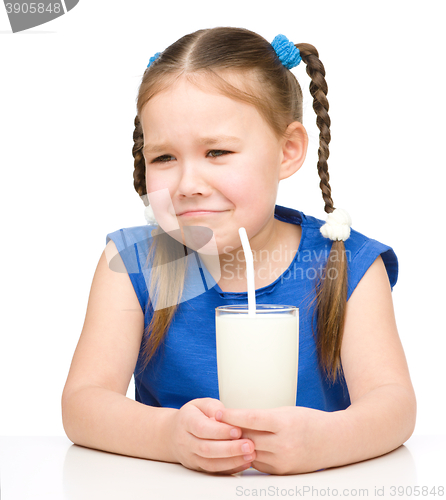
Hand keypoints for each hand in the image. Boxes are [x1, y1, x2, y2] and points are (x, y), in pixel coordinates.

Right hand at [168, 398, 255, 473]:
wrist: (172, 434)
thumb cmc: (192, 416)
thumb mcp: (200, 404)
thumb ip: (213, 408)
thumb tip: (226, 416)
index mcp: (186, 421)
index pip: (202, 428)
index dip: (220, 431)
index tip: (238, 430)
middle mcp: (185, 441)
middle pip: (206, 448)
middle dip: (230, 448)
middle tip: (249, 445)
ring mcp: (190, 456)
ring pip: (210, 463)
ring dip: (232, 461)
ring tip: (251, 455)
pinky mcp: (197, 467)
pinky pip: (213, 471)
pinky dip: (230, 469)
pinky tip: (244, 463)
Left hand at [216, 405, 331, 474]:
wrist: (334, 441)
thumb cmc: (309, 421)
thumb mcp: (286, 412)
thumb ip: (264, 418)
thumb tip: (238, 420)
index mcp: (284, 423)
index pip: (250, 419)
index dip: (231, 416)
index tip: (217, 412)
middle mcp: (283, 444)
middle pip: (247, 438)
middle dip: (231, 431)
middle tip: (216, 424)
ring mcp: (283, 460)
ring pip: (249, 453)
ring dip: (239, 445)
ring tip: (227, 436)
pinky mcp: (282, 472)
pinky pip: (258, 464)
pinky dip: (250, 456)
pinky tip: (244, 448)